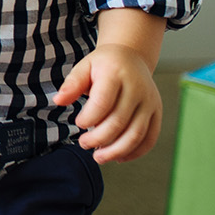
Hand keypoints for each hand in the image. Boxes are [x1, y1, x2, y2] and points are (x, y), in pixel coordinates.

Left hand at [54, 44, 162, 163]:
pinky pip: (150, 138)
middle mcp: (137, 88)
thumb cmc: (104, 65)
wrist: (132, 57)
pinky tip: (119, 157)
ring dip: (116, 151)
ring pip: (136, 134)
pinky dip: (135, 152)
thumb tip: (58, 101)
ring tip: (99, 157)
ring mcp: (149, 102)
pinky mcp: (156, 112)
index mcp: (116, 74)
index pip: (103, 102)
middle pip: (119, 122)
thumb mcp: (85, 66)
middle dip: (99, 138)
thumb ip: (72, 84)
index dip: (89, 118)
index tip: (79, 123)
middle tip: (84, 143)